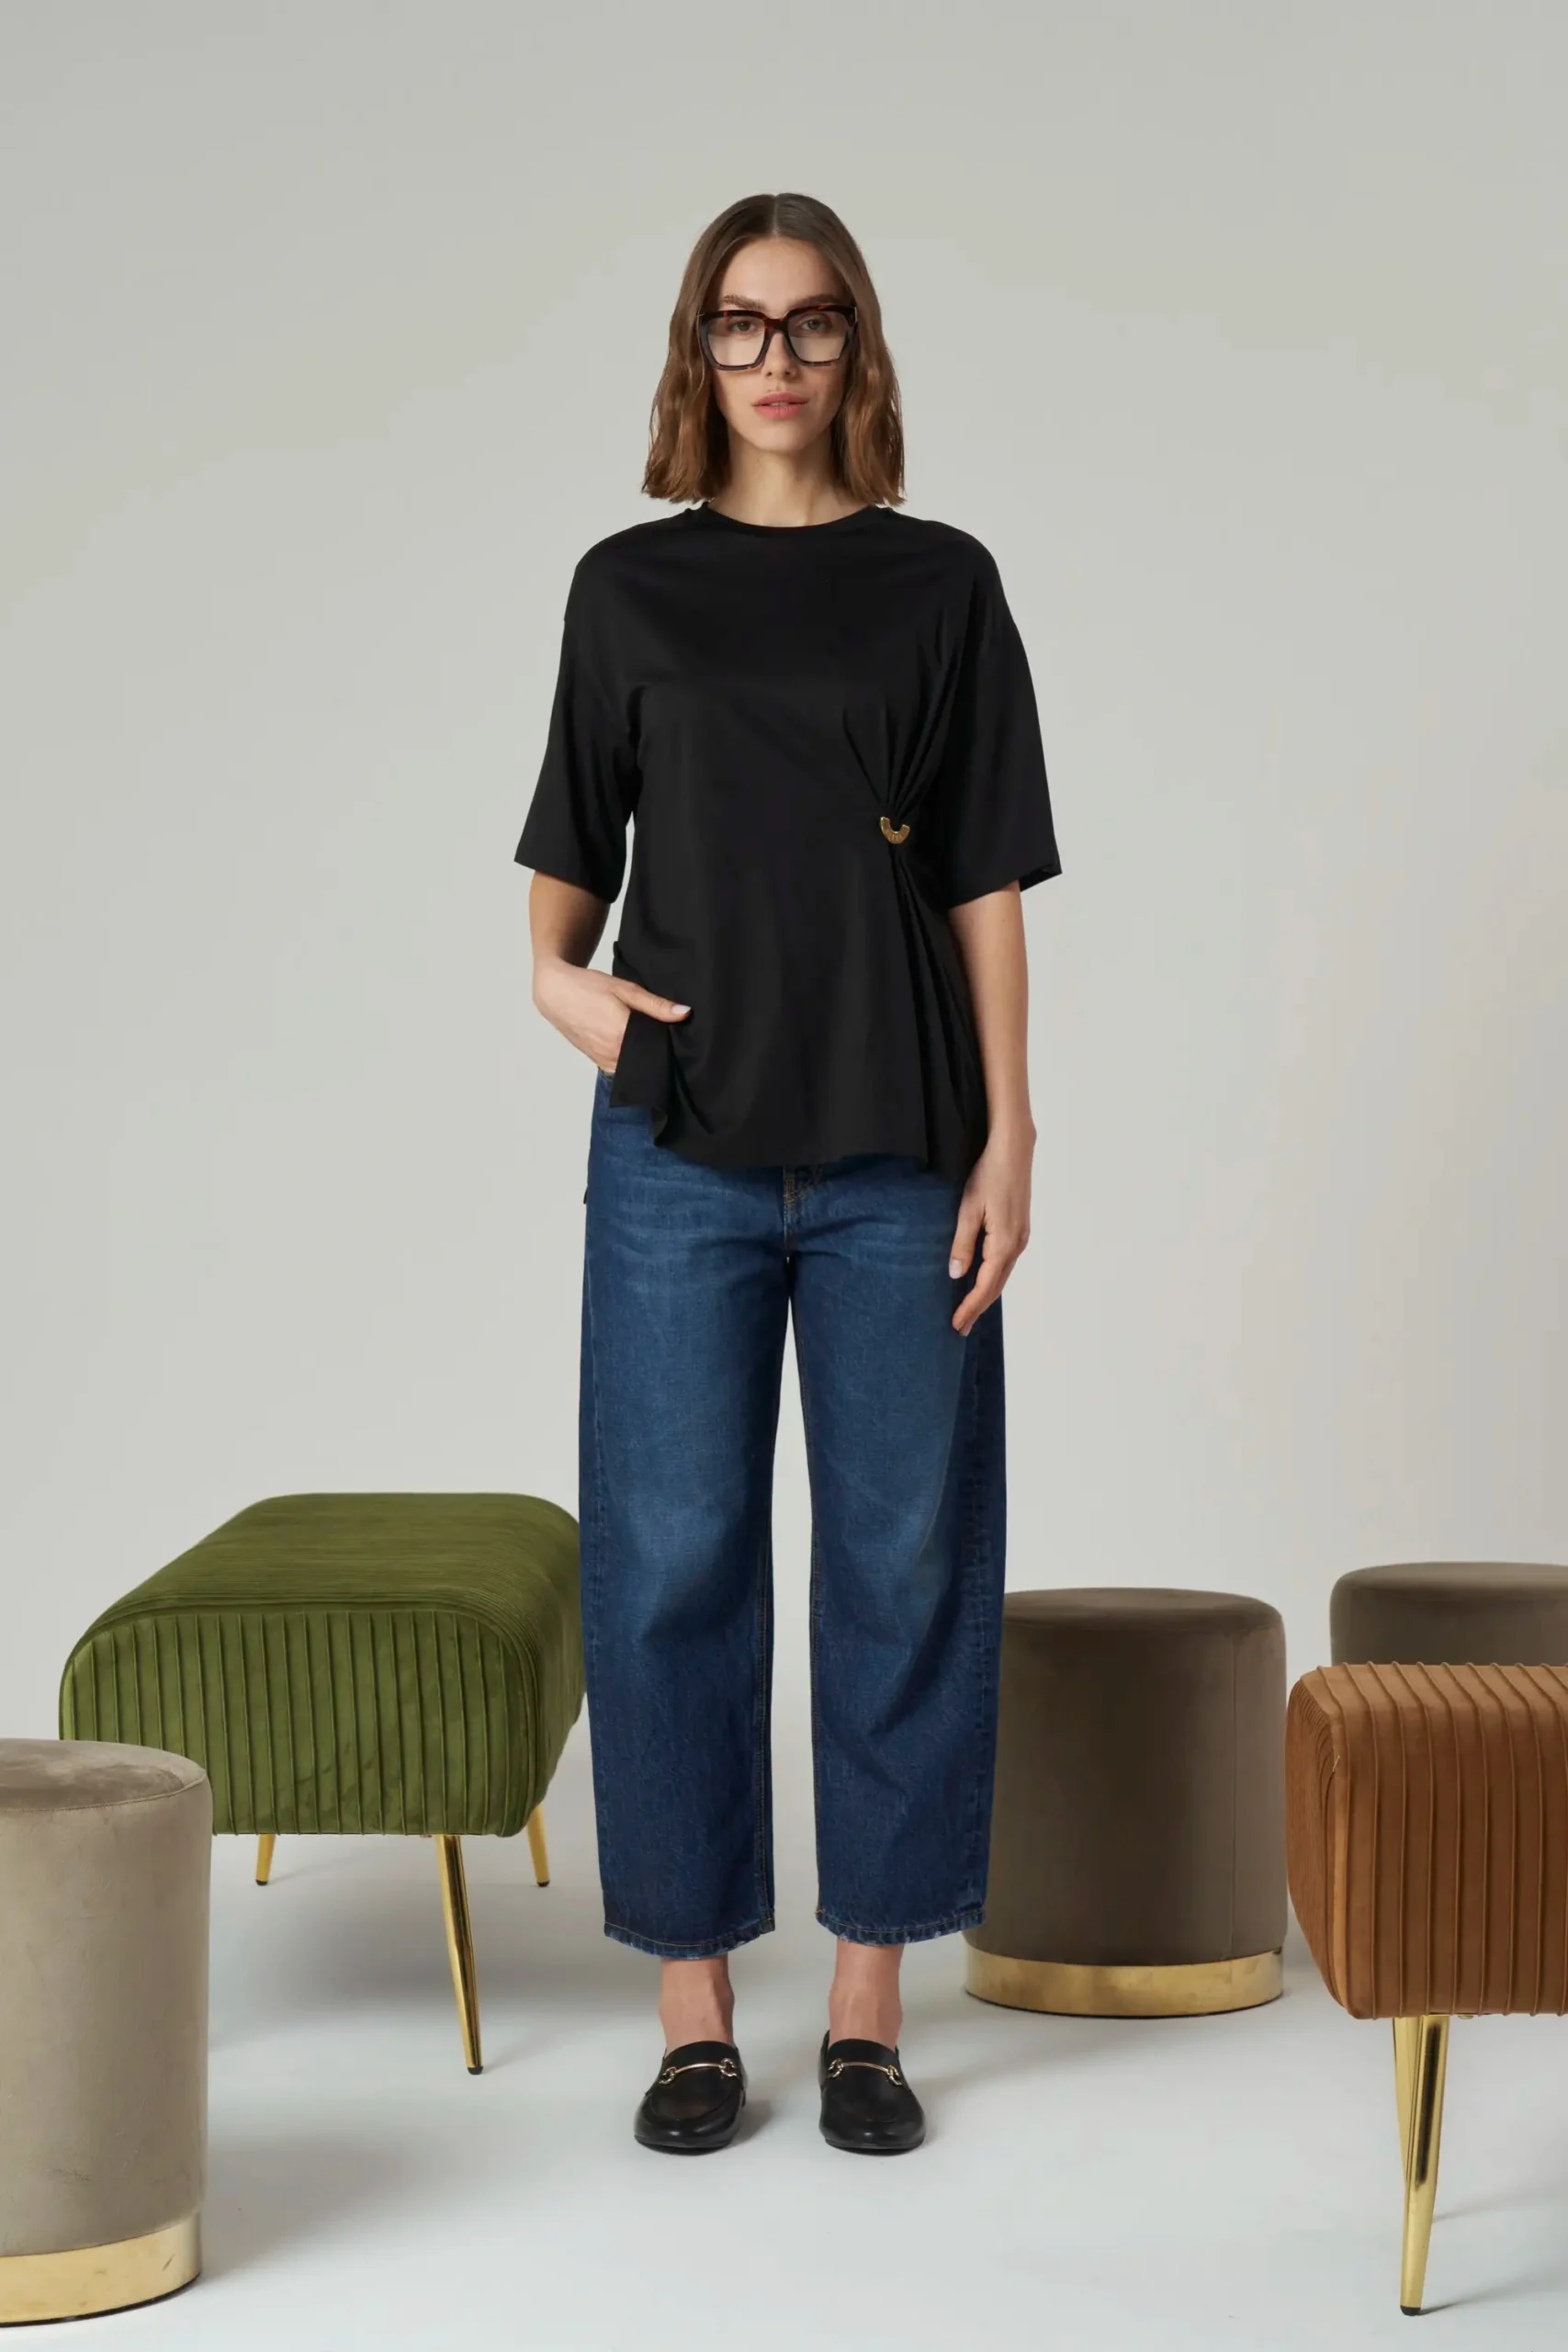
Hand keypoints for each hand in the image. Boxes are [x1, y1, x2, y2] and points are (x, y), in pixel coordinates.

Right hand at [532, 957, 689, 1072]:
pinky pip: (619, 1068)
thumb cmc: (588, 986)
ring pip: (633, 1066)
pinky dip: (628, 1060)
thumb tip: (685, 1013)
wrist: (555, 992)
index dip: (669, 1043)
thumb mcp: (625, 989)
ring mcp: (603, 1060)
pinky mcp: (596, 1062)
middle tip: (664, 1035)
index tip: (678, 1036)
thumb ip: (655, 1005)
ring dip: (641, 1057)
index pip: (658, 1049)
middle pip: (646, 1060)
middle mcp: (612, 1054)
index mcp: (622, 1036)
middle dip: (656, 1051)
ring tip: (646, 1039)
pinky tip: (631, 1045)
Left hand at [947, 1128, 1032, 1334]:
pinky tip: (982, 1280)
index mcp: (1004, 1244)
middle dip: (978, 1308)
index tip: (956, 1324)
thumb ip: (963, 1243)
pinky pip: (1005, 1263)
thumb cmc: (989, 1175)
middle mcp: (1017, 1245)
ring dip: (986, 1294)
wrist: (1014, 1152)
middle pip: (996, 1286)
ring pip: (1002, 1276)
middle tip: (960, 1327)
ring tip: (968, 1309)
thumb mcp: (968, 1209)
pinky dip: (993, 1278)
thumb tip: (956, 1274)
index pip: (984, 1287)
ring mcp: (1021, 1238)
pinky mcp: (1020, 1229)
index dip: (969, 1308)